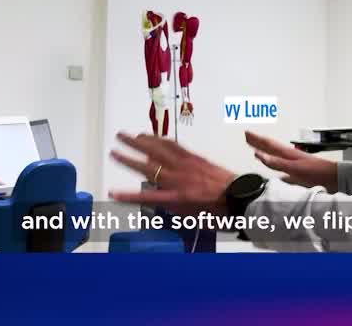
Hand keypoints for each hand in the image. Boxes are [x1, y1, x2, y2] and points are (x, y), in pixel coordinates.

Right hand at [109, 132, 235, 215]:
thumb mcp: (191, 216)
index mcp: (177, 196)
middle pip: (148, 164)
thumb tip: (158, 200)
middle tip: (114, 146)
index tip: (112, 193)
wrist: (239, 196)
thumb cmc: (217, 210)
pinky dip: (161, 140)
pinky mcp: (194, 157)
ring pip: (160, 149)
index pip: (146, 196)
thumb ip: (172, 206)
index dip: (128, 195)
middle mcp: (179, 177)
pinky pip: (174, 145)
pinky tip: (154, 136)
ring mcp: (186, 164)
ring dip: (143, 141)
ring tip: (129, 135)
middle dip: (128, 155)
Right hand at [245, 130, 336, 191]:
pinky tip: (273, 163)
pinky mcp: (296, 168)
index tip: (246, 133)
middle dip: (258, 141)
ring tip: (256, 146)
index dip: (256, 139)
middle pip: (270, 145)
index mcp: (287, 153)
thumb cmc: (316, 171)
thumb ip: (277, 163)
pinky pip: (280, 162)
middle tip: (247, 135)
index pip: (268, 144)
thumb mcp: (294, 168)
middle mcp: (288, 155)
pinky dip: (273, 160)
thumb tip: (260, 156)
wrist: (332, 177)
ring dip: (264, 149)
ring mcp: (292, 160)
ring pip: (274, 152)